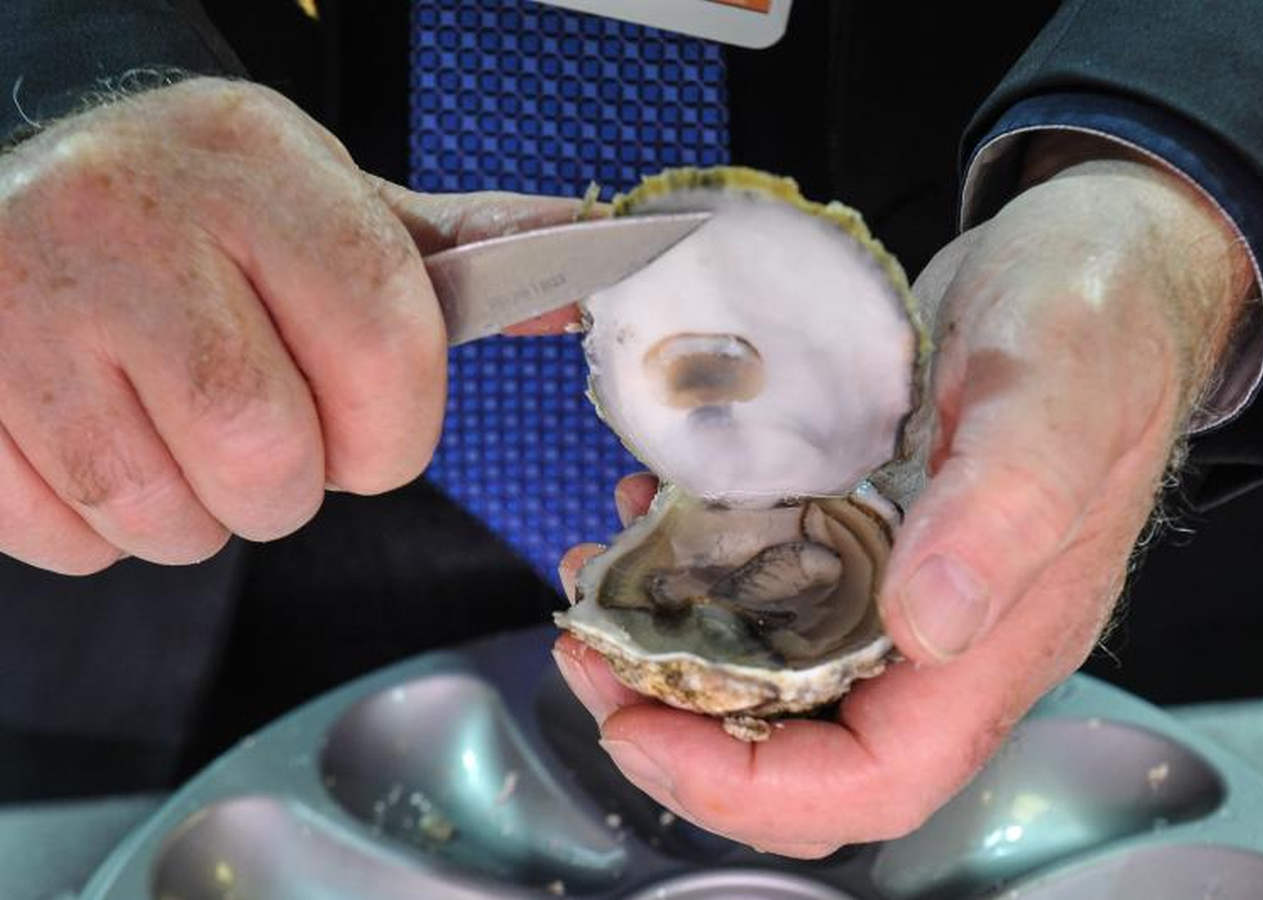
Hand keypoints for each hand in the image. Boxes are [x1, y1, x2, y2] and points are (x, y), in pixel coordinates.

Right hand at [0, 77, 580, 573]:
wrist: (9, 183)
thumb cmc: (198, 211)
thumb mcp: (329, 200)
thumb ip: (464, 251)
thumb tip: (586, 273)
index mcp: (256, 168)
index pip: (383, 341)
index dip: (398, 429)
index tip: (378, 432)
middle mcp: (132, 220)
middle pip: (269, 452)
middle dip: (294, 484)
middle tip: (269, 434)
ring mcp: (26, 305)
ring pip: (167, 516)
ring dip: (199, 510)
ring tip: (176, 429)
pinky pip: (69, 538)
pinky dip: (103, 527)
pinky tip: (102, 438)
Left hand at [554, 145, 1253, 855]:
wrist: (1102, 258)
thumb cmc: (1098, 319)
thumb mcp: (1057, 393)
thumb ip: (1005, 509)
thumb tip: (928, 627)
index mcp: (1002, 637)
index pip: (876, 780)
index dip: (750, 787)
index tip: (639, 726)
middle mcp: (945, 635)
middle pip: (802, 748)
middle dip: (678, 724)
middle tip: (586, 651)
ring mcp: (900, 586)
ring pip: (770, 673)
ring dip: (672, 650)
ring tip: (600, 585)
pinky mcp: (865, 533)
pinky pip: (768, 587)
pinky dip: (697, 573)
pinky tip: (654, 517)